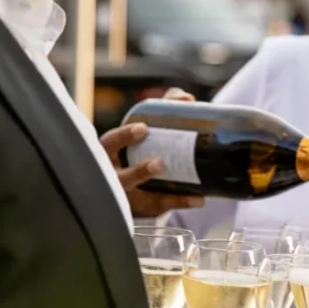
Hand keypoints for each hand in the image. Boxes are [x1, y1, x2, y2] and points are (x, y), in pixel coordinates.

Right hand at [100, 88, 204, 218]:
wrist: (126, 183)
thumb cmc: (134, 148)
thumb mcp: (140, 130)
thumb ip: (161, 108)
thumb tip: (186, 99)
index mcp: (109, 154)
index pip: (110, 143)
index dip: (124, 136)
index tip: (143, 128)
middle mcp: (114, 177)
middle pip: (121, 178)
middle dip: (139, 172)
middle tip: (159, 163)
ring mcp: (128, 196)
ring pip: (143, 200)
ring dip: (167, 196)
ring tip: (190, 192)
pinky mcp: (142, 209)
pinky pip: (161, 208)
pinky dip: (181, 202)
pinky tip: (199, 198)